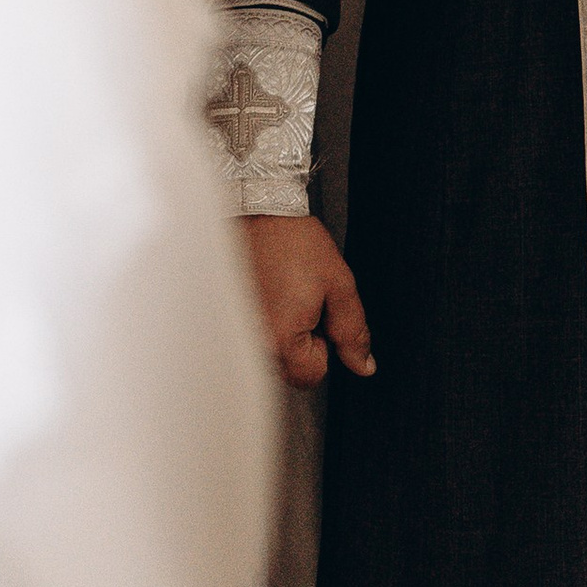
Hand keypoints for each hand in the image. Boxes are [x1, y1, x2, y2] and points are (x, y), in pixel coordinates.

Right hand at [242, 215, 375, 388]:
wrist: (259, 210)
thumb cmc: (294, 241)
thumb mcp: (338, 285)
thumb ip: (353, 331)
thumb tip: (363, 366)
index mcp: (281, 339)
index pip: (311, 375)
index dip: (324, 347)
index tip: (317, 315)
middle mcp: (252, 342)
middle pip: (287, 369)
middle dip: (300, 342)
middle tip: (300, 300)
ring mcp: (234, 332)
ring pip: (269, 354)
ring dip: (281, 333)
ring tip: (282, 293)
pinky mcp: (223, 319)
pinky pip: (250, 337)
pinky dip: (262, 320)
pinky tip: (266, 291)